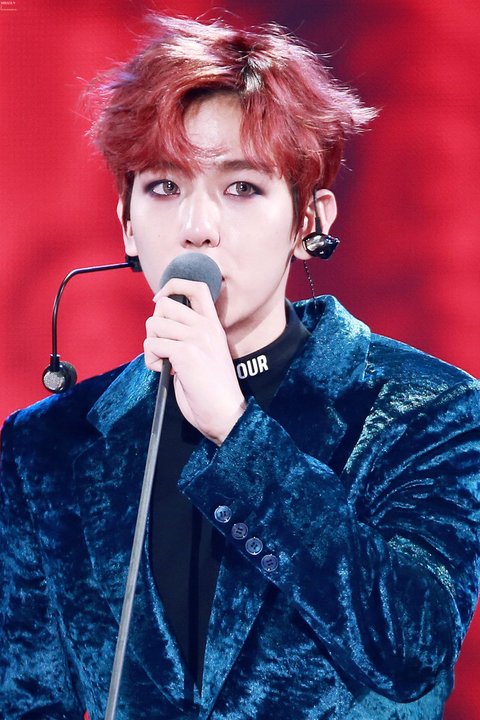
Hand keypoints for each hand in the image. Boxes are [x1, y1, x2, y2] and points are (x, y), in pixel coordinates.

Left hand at [144, 278, 246, 444]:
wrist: (224, 414)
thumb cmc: (211, 390)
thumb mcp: (206, 353)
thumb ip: (190, 334)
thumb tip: (160, 324)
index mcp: (214, 325)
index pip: (196, 286)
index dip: (172, 286)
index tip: (161, 301)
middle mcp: (206, 327)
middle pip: (163, 305)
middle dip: (155, 325)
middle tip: (164, 346)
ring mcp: (197, 338)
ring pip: (153, 325)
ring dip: (152, 346)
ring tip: (166, 362)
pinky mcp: (185, 353)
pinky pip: (151, 346)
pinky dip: (151, 361)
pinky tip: (165, 371)